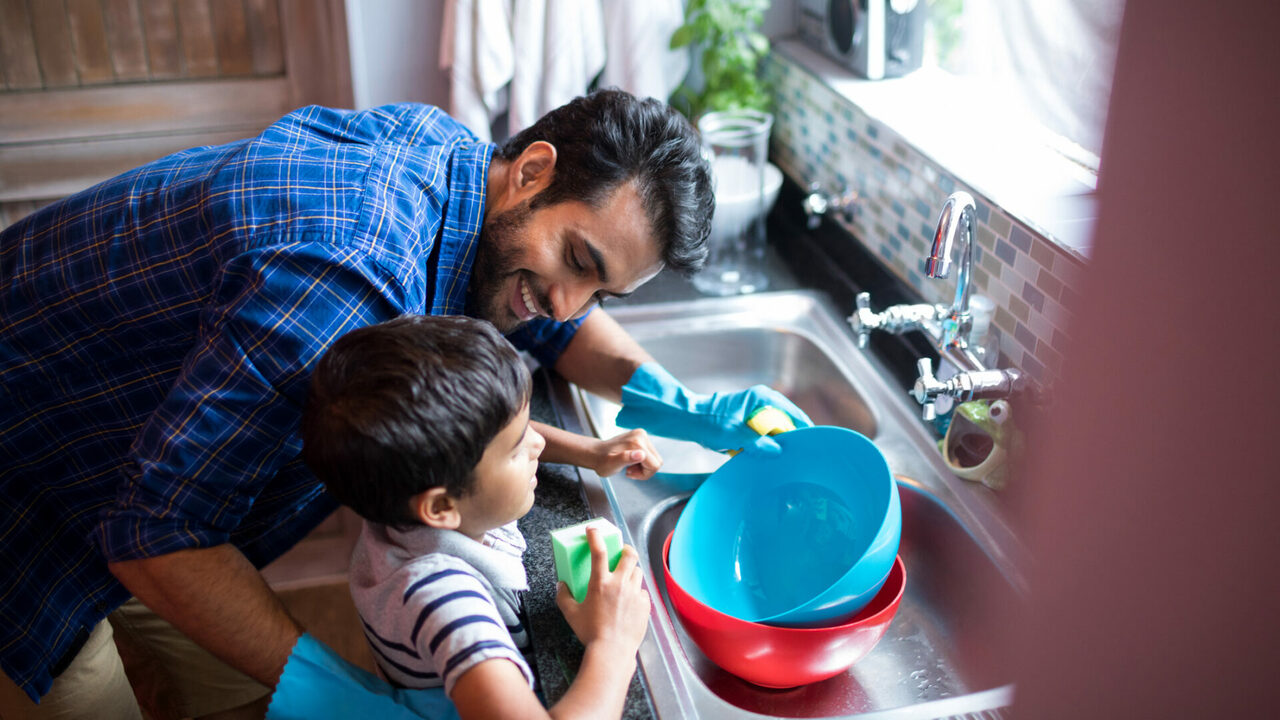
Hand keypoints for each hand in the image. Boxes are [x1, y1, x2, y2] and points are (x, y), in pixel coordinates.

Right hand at [556, 527, 649, 654]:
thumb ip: (563, 596)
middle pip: (629, 555)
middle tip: (620, 552)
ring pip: (637, 572)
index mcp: (600, 583)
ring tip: (624, 578)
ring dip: (631, 571)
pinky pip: (642, 592)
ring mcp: (634, 594)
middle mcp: (620, 584)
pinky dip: (636, 593)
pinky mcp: (644, 606)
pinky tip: (629, 601)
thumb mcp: (571, 614)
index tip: (593, 529)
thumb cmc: (590, 633)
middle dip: (625, 549)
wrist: (612, 652)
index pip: (599, 550)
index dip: (595, 535)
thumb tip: (561, 585)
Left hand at [590, 429, 662, 479]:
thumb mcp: (612, 464)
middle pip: (657, 461)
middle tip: (629, 470)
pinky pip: (650, 454)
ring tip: (628, 466)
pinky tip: (630, 461)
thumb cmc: (602, 461)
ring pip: (654, 458)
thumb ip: (626, 459)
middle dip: (644, 470)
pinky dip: (642, 461)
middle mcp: (641, 435)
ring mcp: (641, 435)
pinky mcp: (640, 436)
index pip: (655, 465)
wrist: (596, 453)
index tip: (630, 473)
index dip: (644, 474)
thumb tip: (641, 454)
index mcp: (637, 442)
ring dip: (643, 466)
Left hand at [615, 363, 813, 452]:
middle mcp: (763, 402)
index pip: (794, 414)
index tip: (813, 446)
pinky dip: (766, 445)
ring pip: (776, 431)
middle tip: (801, 458)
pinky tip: (767, 458)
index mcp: (763, 398)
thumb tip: (778, 451)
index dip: (805, 431)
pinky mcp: (749, 422)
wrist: (688, 420)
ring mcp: (756, 411)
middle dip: (792, 440)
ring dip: (778, 445)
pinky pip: (765, 435)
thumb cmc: (708, 422)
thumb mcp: (735, 435)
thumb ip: (758, 443)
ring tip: (786, 460)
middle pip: (788, 423)